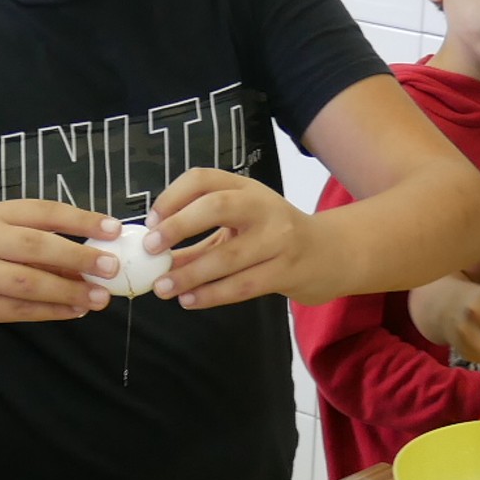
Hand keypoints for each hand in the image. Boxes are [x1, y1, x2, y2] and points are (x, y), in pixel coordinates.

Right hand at [0, 200, 118, 336]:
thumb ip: (37, 244)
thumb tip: (92, 256)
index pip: (43, 211)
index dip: (80, 219)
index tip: (113, 229)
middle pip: (36, 246)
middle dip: (78, 257)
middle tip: (110, 267)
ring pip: (28, 283)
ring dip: (67, 290)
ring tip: (98, 298)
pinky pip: (18, 310)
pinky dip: (50, 312)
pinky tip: (73, 311)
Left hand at [143, 170, 318, 307]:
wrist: (329, 253)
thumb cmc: (273, 236)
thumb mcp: (239, 225)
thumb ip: (196, 239)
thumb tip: (154, 258)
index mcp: (245, 188)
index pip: (202, 179)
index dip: (172, 197)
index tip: (150, 222)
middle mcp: (263, 206)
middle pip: (216, 206)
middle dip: (178, 226)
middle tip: (151, 249)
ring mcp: (279, 239)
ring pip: (228, 256)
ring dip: (190, 274)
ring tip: (163, 288)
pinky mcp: (287, 271)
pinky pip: (243, 285)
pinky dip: (211, 295)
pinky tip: (189, 300)